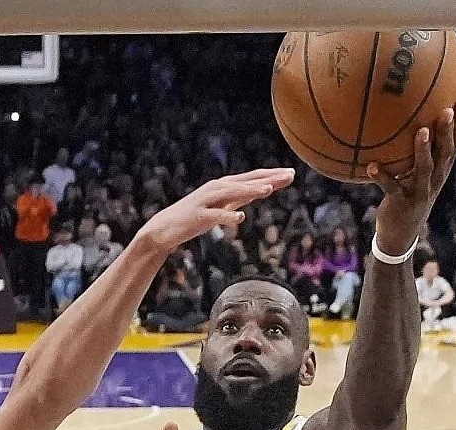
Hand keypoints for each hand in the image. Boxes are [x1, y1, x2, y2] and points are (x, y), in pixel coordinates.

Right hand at [133, 169, 294, 253]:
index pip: (252, 178)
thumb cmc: (195, 217)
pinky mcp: (197, 217)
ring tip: (269, 189)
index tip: (291, 174)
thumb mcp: (222, 205)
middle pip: (246, 182)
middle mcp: (216, 189)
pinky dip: (227, 217)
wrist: (164, 229)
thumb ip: (240, 198)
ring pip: (231, 193)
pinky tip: (240, 219)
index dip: (272, 175)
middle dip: (268, 178)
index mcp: (223, 186)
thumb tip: (261, 191)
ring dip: (250, 191)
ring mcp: (206, 202)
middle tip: (290, 175)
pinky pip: (215, 217)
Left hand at [368, 96, 455, 255]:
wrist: (401, 232)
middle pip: (446, 151)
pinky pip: (391, 187)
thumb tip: (402, 116)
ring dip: (424, 150)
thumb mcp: (415, 171)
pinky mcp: (402, 202)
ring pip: (425, 169)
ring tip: (421, 131)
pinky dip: (383, 177)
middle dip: (448, 130)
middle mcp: (435, 178)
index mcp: (441, 168)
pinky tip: (372, 166)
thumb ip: (415, 149)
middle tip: (446, 109)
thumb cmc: (406, 193)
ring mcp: (420, 191)